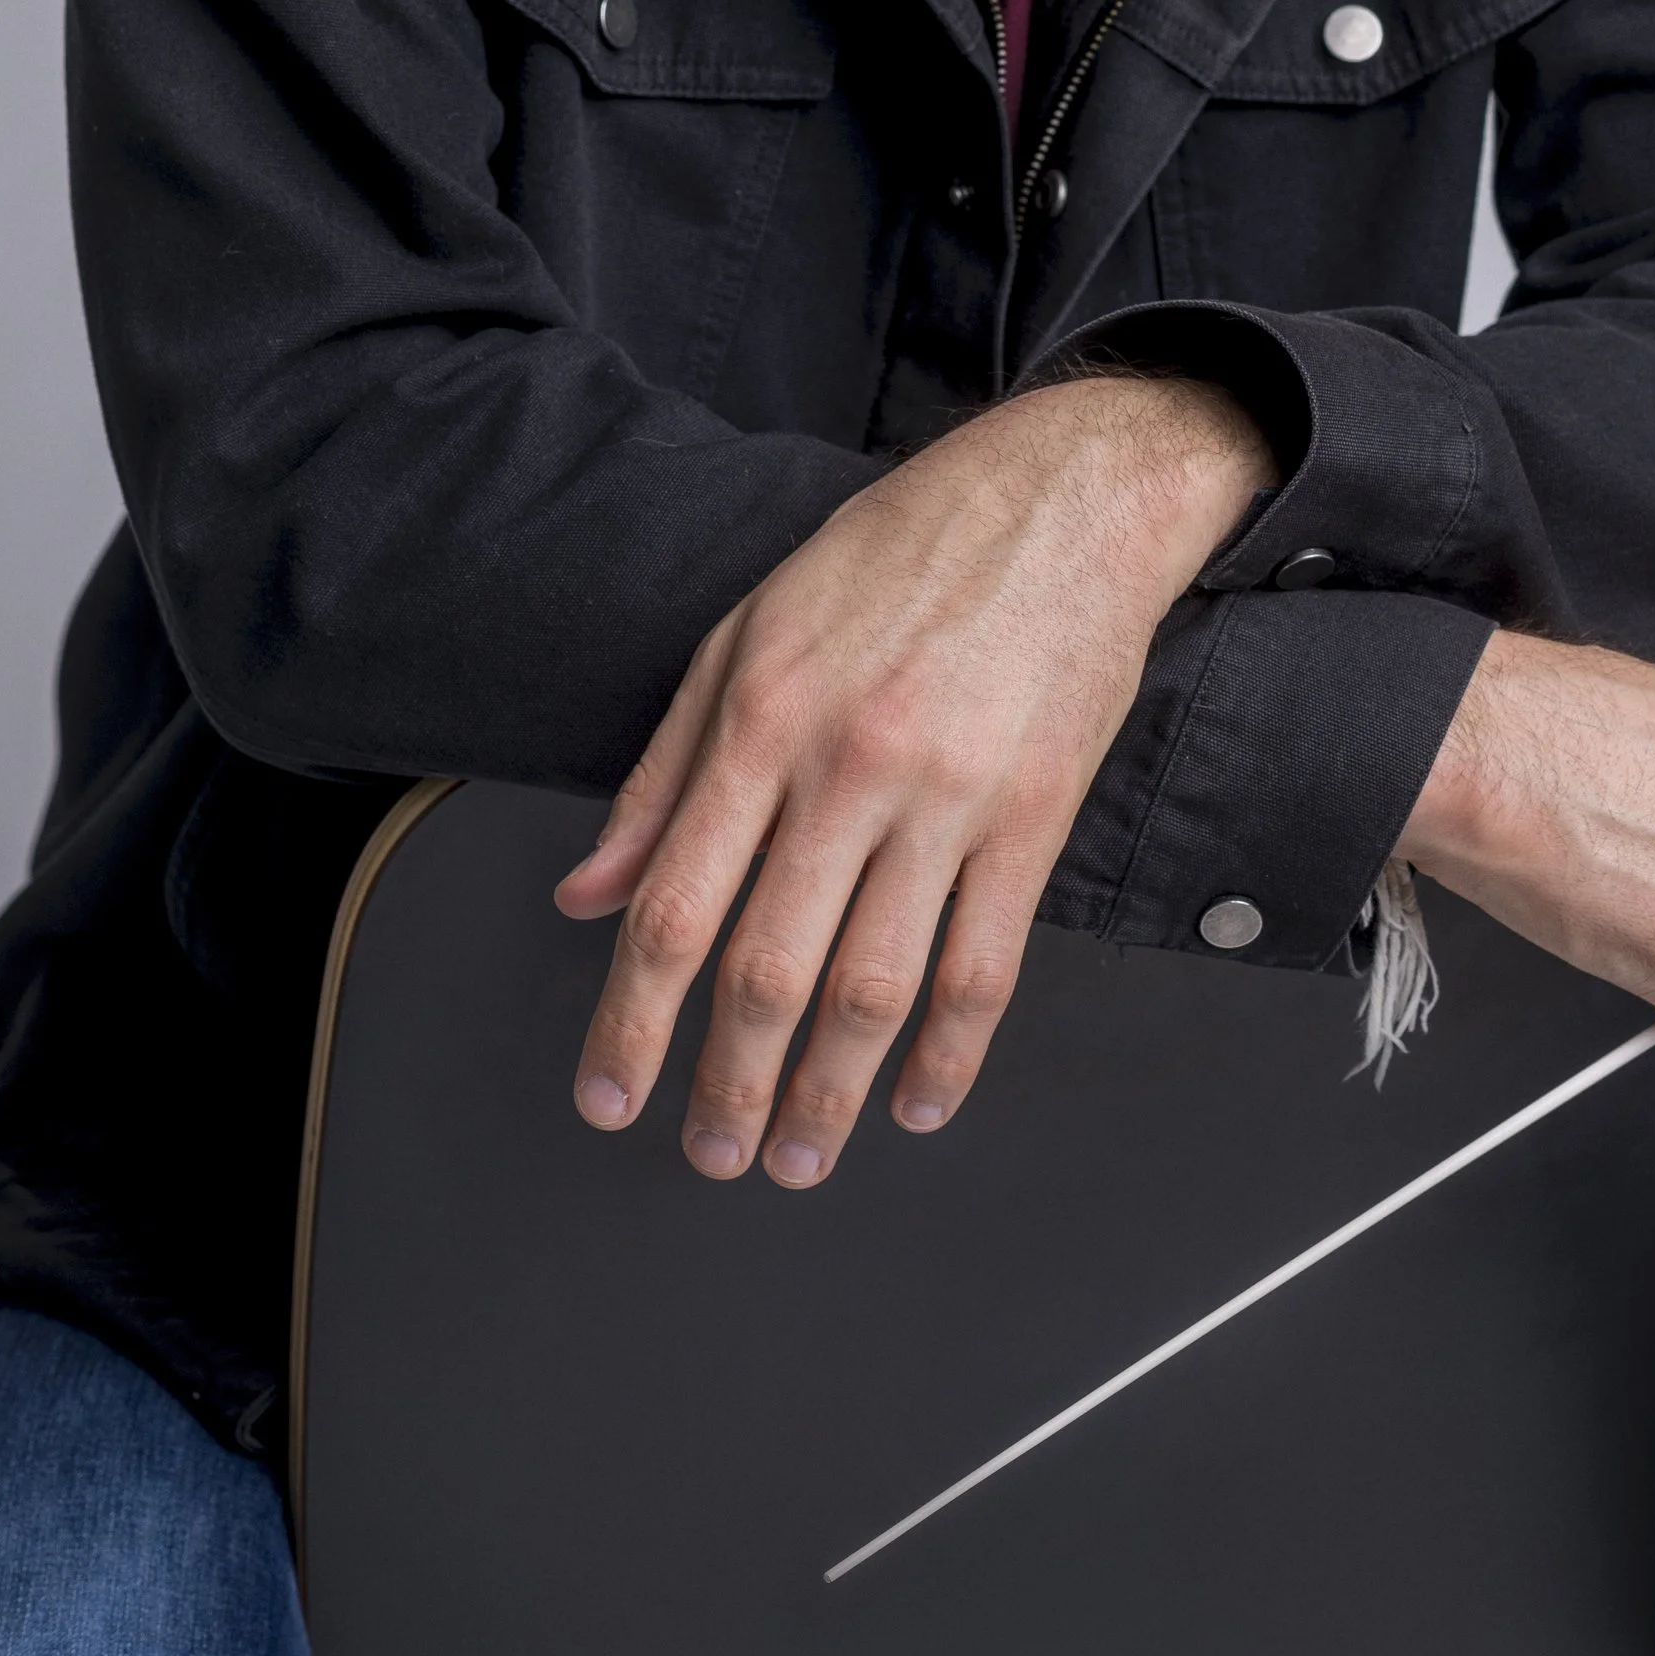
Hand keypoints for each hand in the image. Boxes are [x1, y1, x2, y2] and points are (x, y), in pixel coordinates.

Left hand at [554, 375, 1272, 1184]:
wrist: (1065, 498)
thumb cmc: (902, 552)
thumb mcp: (749, 629)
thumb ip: (663, 769)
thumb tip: (589, 893)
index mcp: (765, 715)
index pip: (676, 905)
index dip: (632, 1021)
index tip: (608, 1095)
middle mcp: (850, 764)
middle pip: (768, 969)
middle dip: (725, 1087)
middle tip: (706, 1157)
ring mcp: (949, 797)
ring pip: (873, 989)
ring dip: (827, 1098)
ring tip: (797, 1158)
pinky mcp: (1036, 816)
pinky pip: (985, 966)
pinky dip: (947, 1056)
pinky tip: (916, 1102)